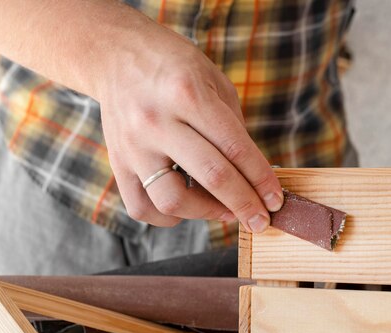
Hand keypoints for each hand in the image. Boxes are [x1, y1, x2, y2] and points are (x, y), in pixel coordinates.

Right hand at [97, 23, 281, 231]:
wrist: (115, 53)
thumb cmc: (175, 66)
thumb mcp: (214, 81)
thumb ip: (234, 128)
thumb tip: (255, 177)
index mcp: (187, 94)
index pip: (235, 148)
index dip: (261, 180)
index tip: (275, 201)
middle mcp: (157, 121)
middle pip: (211, 177)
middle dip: (244, 204)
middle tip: (261, 221)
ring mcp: (132, 145)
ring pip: (173, 201)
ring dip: (206, 214)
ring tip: (224, 210)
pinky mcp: (117, 162)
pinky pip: (141, 207)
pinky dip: (168, 218)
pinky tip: (187, 208)